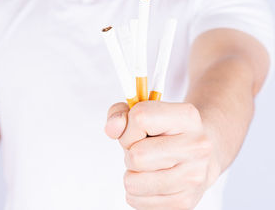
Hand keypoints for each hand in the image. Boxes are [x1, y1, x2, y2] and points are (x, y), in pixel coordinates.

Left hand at [105, 101, 221, 209]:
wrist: (202, 155)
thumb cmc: (165, 132)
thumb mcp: (143, 112)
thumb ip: (120, 113)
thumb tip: (112, 129)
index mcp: (187, 117)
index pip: (140, 118)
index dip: (129, 127)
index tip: (139, 131)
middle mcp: (197, 146)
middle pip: (137, 156)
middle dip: (130, 153)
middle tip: (144, 150)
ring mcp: (194, 177)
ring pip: (133, 182)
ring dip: (132, 174)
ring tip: (148, 165)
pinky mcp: (185, 202)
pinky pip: (137, 200)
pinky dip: (136, 192)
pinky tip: (151, 180)